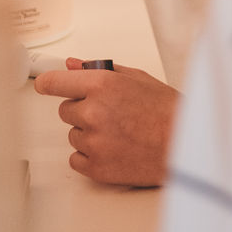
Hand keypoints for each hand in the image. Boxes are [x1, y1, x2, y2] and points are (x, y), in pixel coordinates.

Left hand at [34, 60, 178, 186]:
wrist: (185, 145)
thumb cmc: (167, 111)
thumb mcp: (136, 78)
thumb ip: (98, 69)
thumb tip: (72, 64)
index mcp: (101, 84)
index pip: (54, 82)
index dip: (48, 83)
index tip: (45, 85)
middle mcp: (93, 111)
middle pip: (65, 110)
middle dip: (82, 110)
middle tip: (110, 113)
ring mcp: (93, 142)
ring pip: (73, 135)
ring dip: (89, 134)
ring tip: (119, 133)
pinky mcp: (96, 167)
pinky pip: (76, 159)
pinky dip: (90, 156)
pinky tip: (114, 149)